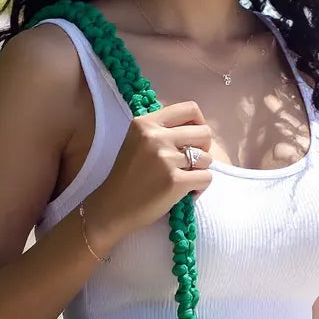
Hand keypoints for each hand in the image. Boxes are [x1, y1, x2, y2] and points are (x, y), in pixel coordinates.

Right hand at [89, 100, 213, 242]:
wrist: (112, 208)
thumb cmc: (127, 176)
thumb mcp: (137, 141)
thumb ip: (161, 130)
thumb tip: (196, 127)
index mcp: (145, 123)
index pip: (189, 109)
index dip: (199, 123)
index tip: (194, 138)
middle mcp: (155, 137)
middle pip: (204, 132)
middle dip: (203, 149)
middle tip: (190, 163)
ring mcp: (165, 159)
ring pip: (207, 158)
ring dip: (200, 170)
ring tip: (183, 179)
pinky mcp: (174, 181)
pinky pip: (206, 178)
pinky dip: (199, 187)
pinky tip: (185, 192)